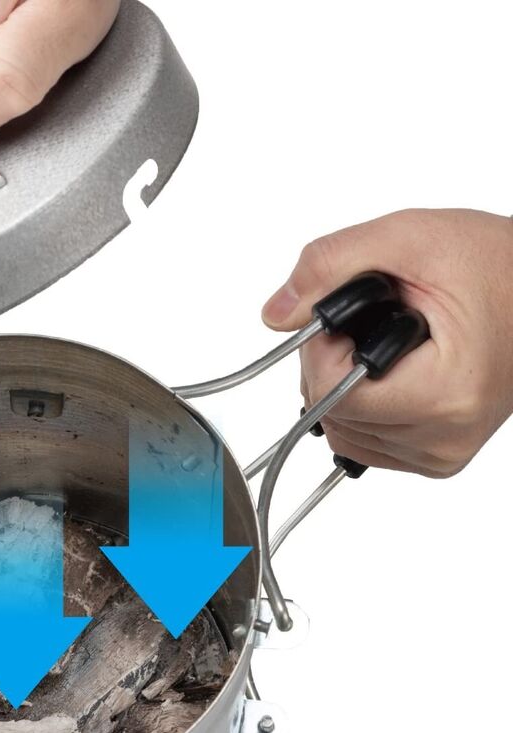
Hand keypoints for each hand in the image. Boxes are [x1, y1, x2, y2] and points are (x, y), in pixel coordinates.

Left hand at [262, 209, 512, 477]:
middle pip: (333, 416)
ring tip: (386, 344)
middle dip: (331, 365)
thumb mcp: (410, 238)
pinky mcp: (436, 458)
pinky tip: (391, 372)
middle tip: (367, 325)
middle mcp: (446, 437)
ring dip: (344, 387)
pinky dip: (361, 408)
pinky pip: (364, 443)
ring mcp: (441, 454)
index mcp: (446, 393)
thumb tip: (277, 312)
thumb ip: (331, 265)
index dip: (322, 350)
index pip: (333, 396)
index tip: (343, 319)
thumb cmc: (498, 265)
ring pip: (342, 433)